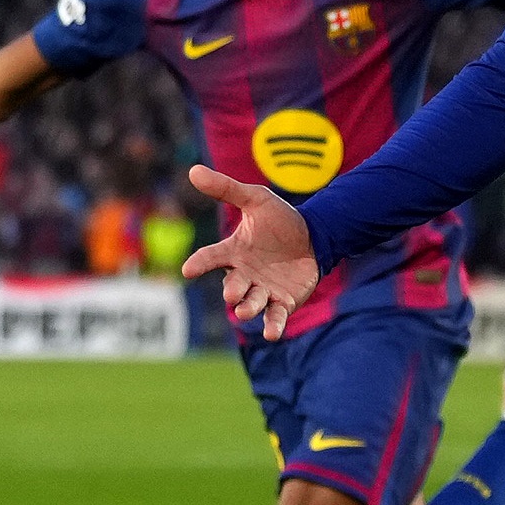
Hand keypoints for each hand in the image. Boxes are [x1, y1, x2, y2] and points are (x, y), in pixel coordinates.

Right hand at [179, 165, 319, 339]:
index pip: (211, 258)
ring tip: (246, 310)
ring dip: (248, 308)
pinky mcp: (284, 302)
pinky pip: (275, 317)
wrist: (315, 236)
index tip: (189, 270)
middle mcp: (245, 275)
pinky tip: (271, 333)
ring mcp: (263, 291)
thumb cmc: (280, 219)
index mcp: (234, 252)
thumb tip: (193, 170)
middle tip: (233, 292)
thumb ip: (226, 189)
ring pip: (251, 304)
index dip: (200, 264)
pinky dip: (272, 326)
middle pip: (233, 287)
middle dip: (233, 290)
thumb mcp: (255, 199)